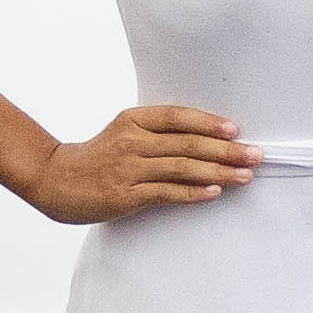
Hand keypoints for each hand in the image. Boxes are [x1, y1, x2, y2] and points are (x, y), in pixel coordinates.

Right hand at [30, 105, 257, 222]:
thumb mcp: (123, 133)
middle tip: (255, 154)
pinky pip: (168, 193)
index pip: (177, 116)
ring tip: (245, 175)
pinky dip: (194, 192)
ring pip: (182, 168)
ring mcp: (128, 169)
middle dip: (226, 149)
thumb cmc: (98, 157)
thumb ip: (157, 132)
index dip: (208, 122)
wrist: (57, 180)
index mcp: (132, 120)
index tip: (235, 129)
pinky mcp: (126, 196)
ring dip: (219, 171)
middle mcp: (131, 141)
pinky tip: (215, 191)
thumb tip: (205, 136)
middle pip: (187, 143)